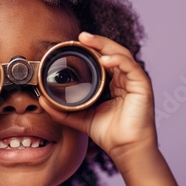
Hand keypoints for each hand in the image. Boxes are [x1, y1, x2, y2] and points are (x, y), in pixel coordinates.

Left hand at [40, 32, 155, 161]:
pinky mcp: (142, 86)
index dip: (91, 49)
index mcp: (113, 82)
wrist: (125, 149)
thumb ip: (62, 110)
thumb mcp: (80, 117)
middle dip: (97, 41)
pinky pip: (131, 68)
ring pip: (121, 55)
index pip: (103, 58)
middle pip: (112, 52)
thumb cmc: (108, 133)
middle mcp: (125, 78)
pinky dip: (118, 60)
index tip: (75, 43)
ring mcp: (135, 81)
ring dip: (105, 45)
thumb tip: (42, 100)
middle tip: (81, 36)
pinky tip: (105, 59)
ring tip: (90, 41)